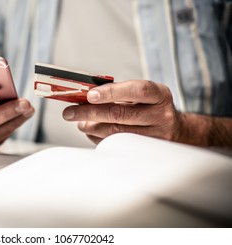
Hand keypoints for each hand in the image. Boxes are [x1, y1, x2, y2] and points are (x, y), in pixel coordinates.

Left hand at [62, 80, 182, 144]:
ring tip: (79, 122)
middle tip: (69, 113)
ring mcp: (157, 136)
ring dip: (91, 127)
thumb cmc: (151, 108)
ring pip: (116, 133)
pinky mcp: (147, 153)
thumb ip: (118, 92)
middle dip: (89, 113)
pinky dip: (99, 138)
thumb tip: (85, 96)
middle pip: (120, 114)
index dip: (111, 92)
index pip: (136, 91)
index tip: (89, 95)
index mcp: (159, 95)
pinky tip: (91, 132)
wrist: (176, 130)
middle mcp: (161, 115)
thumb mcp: (142, 95)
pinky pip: (117, 145)